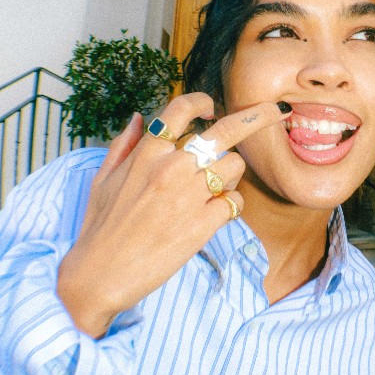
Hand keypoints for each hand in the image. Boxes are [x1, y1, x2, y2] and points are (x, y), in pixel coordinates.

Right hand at [56, 93, 289, 336]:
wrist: (100, 274)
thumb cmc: (98, 228)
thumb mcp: (102, 179)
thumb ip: (124, 145)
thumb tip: (141, 118)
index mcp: (146, 153)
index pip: (180, 110)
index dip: (200, 101)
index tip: (210, 106)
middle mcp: (171, 167)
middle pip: (225, 131)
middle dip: (257, 117)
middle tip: (276, 113)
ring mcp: (190, 195)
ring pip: (234, 166)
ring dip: (230, 175)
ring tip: (214, 189)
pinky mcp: (204, 223)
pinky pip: (235, 202)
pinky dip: (230, 206)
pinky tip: (214, 214)